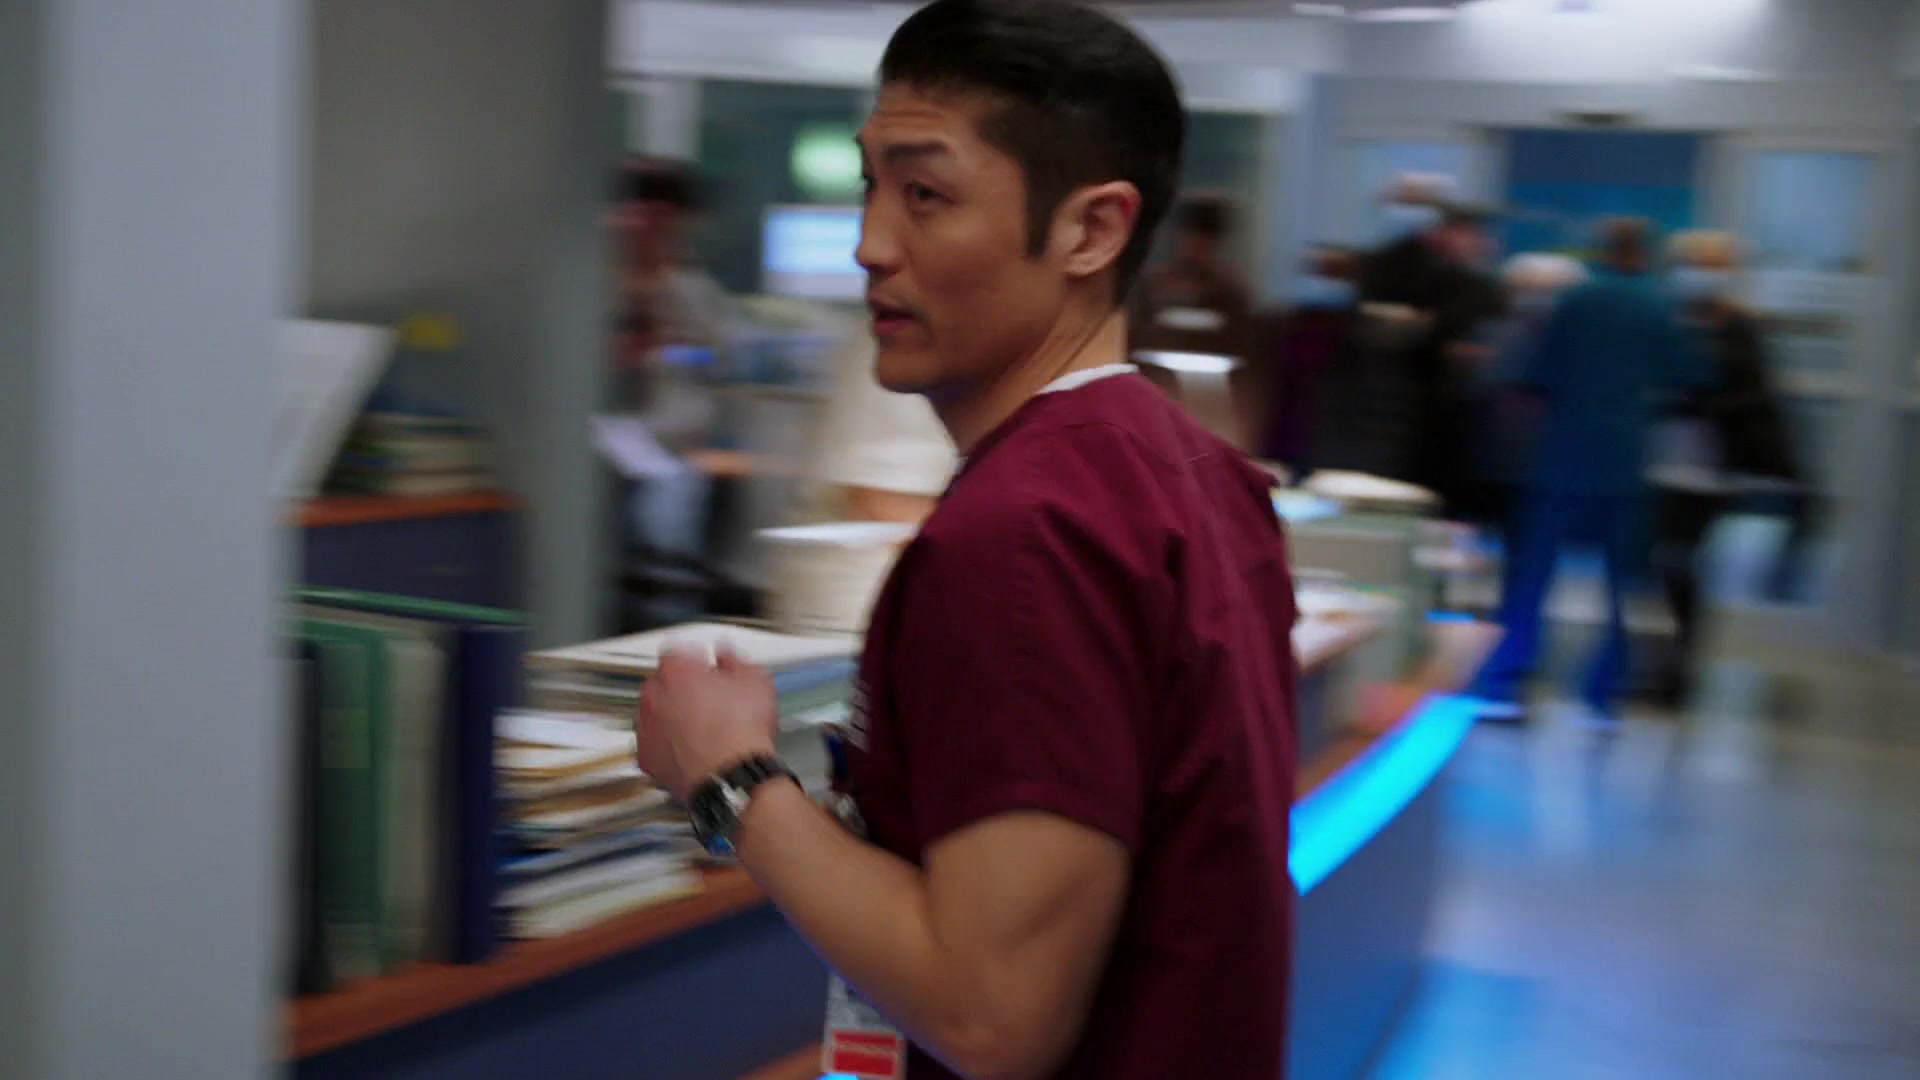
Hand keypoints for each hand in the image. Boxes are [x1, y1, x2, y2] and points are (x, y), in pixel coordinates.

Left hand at [635, 646, 779, 801]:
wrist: (731, 776)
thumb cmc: (741, 732)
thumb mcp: (755, 682)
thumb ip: (735, 661)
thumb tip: (727, 657)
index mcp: (677, 670)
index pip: (677, 653)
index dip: (695, 661)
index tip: (707, 669)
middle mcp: (654, 695)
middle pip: (662, 684)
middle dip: (681, 690)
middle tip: (706, 701)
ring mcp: (647, 727)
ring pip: (655, 715)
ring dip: (672, 718)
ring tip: (702, 730)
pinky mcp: (646, 758)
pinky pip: (655, 745)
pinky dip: (669, 747)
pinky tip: (692, 751)